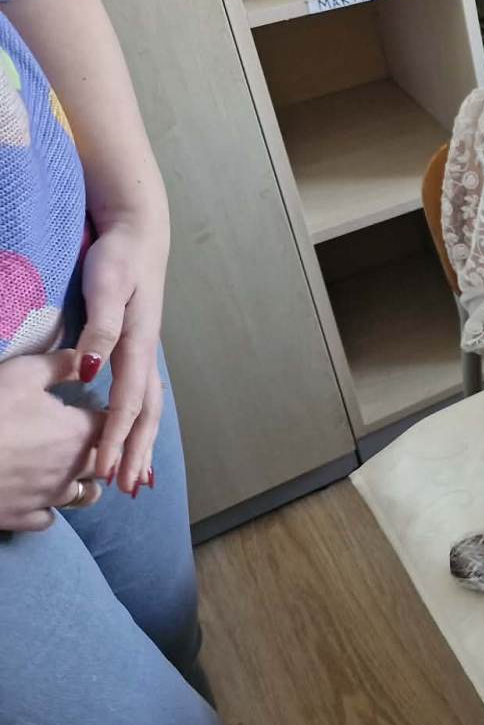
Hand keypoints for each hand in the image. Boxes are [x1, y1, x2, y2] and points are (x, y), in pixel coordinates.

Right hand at [0, 351, 105, 531]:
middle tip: (93, 443)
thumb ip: (61, 365)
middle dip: (106, 452)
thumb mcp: (22, 374)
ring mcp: (51, 497)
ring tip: (73, 472)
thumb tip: (90, 360)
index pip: (115, 425)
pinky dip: (49, 509)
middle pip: (108, 462)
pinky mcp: (24, 518)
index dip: (113, 418)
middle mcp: (74, 468)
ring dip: (85, 484)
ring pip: (87, 496)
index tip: (104, 412)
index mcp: (80, 432)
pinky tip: (41, 498)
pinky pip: (50, 518)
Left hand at [77, 219, 168, 494]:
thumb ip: (100, 328)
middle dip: (137, 453)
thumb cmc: (119, 259)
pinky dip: (142, 423)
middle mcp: (145, 354)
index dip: (117, 438)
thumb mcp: (106, 286)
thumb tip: (92, 369)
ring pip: (149, 409)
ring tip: (140, 477)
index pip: (128, 403)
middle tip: (128, 490)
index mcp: (136, 344)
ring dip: (144, 444)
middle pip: (146, 414)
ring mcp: (144, 352)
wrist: (138, 233)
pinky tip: (136, 434)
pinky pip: (143, 396)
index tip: (105, 470)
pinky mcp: (137, 348)